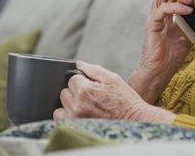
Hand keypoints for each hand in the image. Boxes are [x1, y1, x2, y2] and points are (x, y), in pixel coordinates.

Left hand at [53, 61, 174, 123]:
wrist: (134, 121)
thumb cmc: (125, 100)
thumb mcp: (113, 79)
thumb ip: (93, 69)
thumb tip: (78, 64)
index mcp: (85, 91)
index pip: (72, 79)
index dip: (82, 80)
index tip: (92, 86)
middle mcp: (77, 106)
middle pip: (64, 93)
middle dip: (75, 92)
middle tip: (91, 96)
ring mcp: (75, 119)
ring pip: (60, 108)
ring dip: (69, 106)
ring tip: (84, 107)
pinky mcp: (75, 130)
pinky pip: (61, 121)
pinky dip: (68, 117)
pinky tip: (81, 115)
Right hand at [128, 0, 194, 102]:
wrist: (161, 71)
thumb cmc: (174, 53)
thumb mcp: (192, 32)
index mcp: (166, 10)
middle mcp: (158, 10)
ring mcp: (154, 16)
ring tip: (190, 1)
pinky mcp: (152, 24)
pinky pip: (162, 8)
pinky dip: (176, 6)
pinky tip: (188, 11)